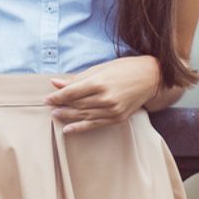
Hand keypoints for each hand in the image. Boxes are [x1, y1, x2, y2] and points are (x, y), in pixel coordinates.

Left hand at [45, 56, 160, 134]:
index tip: (47, 98)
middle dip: (60, 106)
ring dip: (67, 117)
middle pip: (76, 105)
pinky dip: (80, 127)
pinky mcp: (117, 118)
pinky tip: (68, 129)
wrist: (151, 78)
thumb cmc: (124, 69)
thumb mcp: (100, 69)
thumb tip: (55, 83)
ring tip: (55, 115)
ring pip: (83, 116)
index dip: (57, 97)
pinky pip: (94, 125)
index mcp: (99, 83)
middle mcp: (105, 99)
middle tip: (49, 106)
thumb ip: (77, 79)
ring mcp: (112, 110)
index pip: (71, 93)